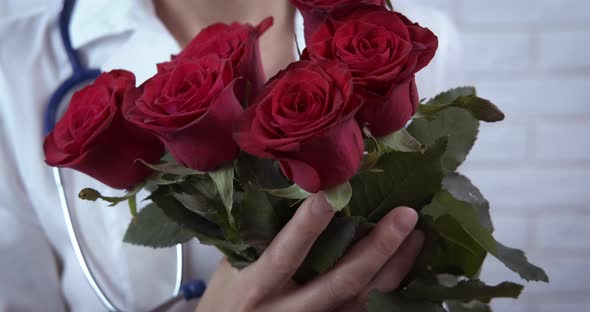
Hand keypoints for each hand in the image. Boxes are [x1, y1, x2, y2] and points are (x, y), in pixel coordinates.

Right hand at [195, 193, 423, 311]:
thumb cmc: (227, 301)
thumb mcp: (232, 267)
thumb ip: (258, 237)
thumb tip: (291, 190)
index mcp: (257, 288)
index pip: (283, 257)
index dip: (305, 229)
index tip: (327, 197)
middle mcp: (290, 310)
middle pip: (340, 282)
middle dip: (375, 249)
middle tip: (404, 216)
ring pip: (362, 297)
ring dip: (393, 266)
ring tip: (417, 234)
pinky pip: (365, 308)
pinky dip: (388, 284)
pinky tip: (405, 261)